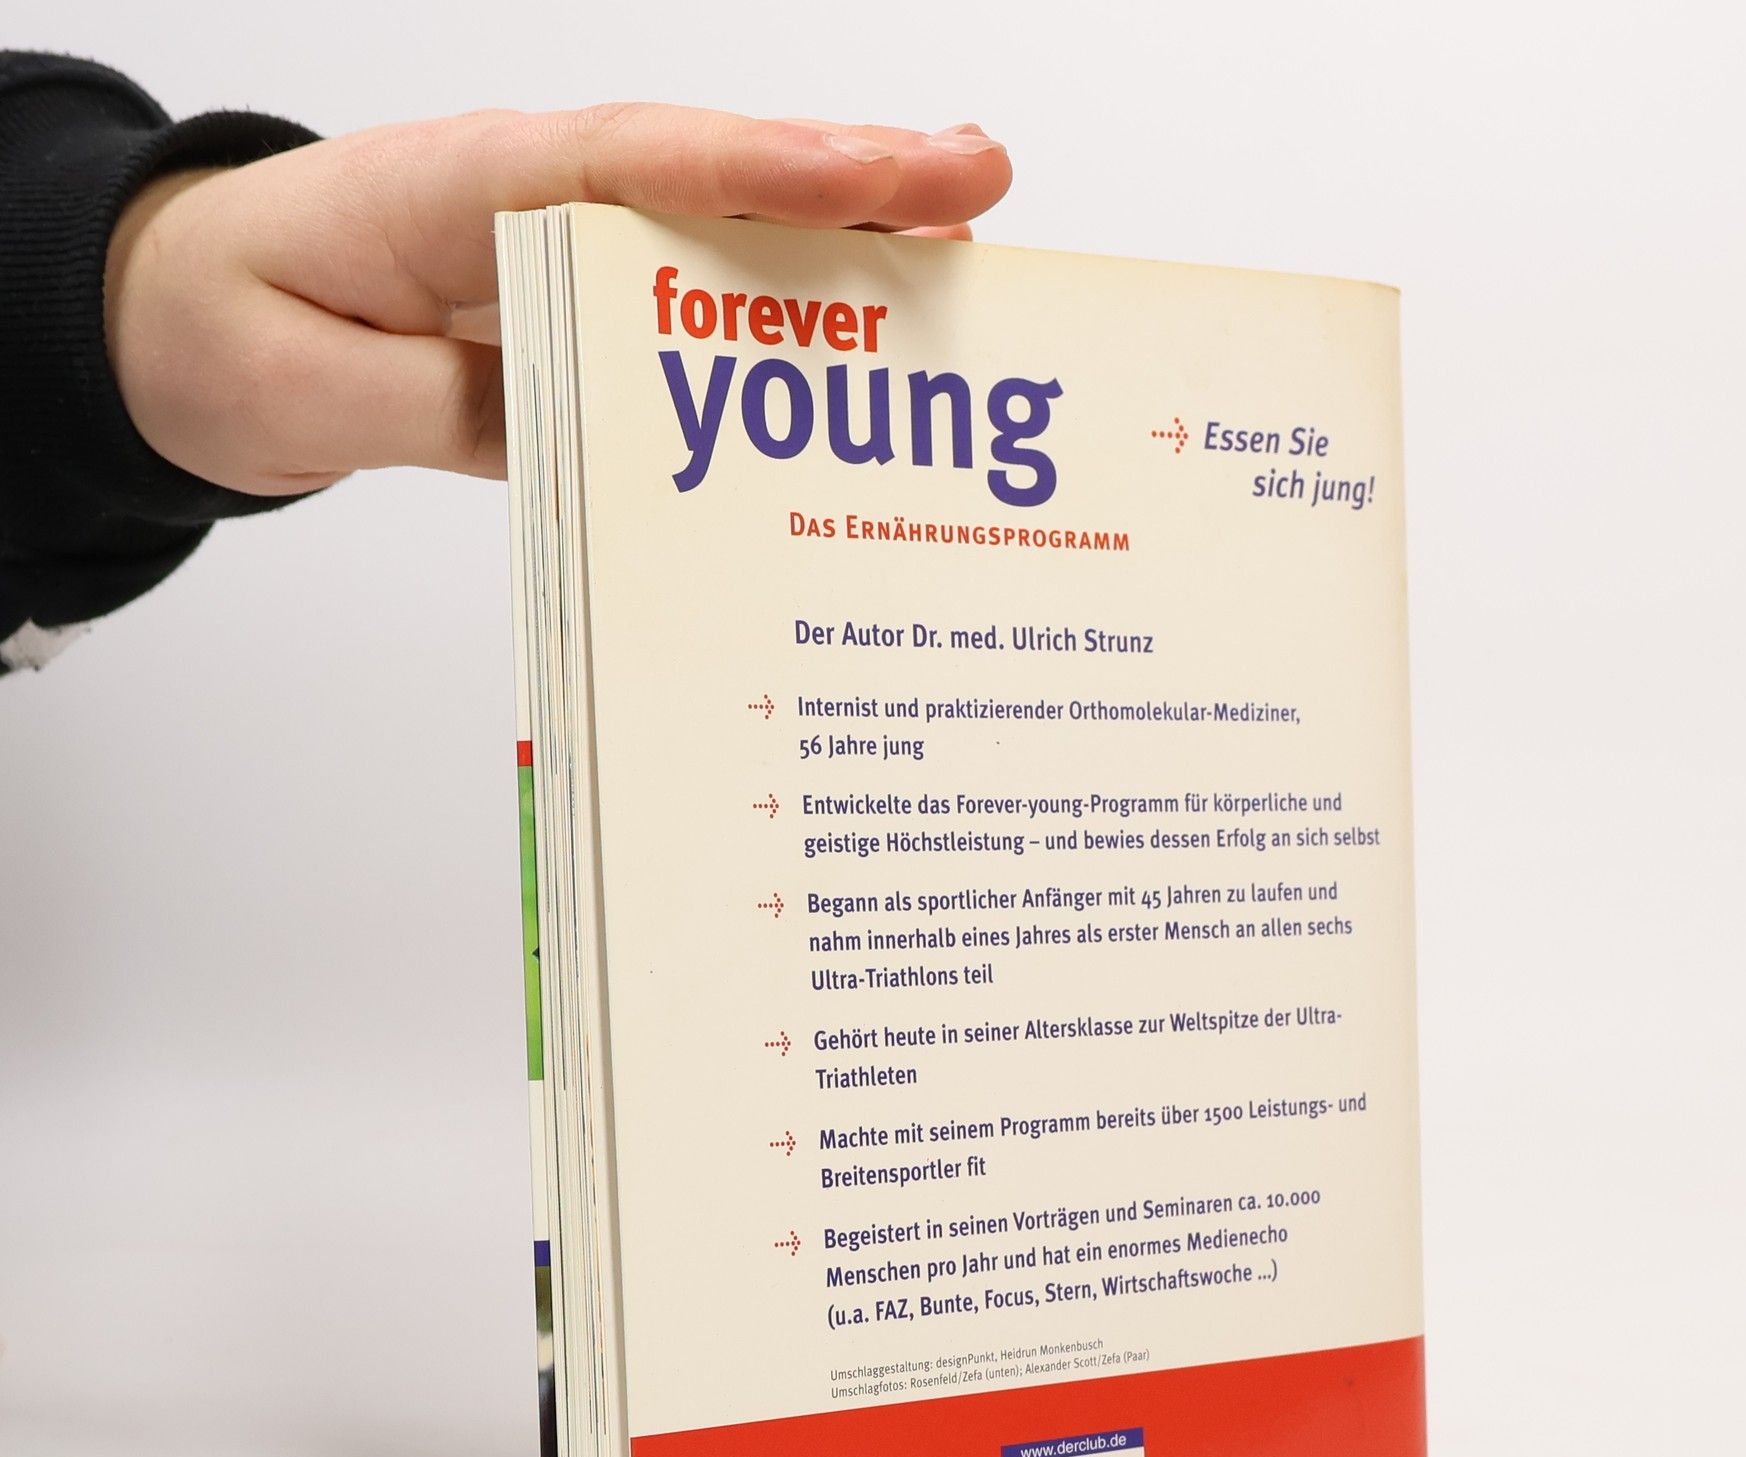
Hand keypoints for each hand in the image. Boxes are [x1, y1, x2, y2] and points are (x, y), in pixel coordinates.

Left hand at [103, 106, 1010, 493]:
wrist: (186, 325)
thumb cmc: (229, 327)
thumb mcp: (302, 389)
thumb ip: (439, 405)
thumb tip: (573, 425)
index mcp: (461, 187)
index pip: (630, 162)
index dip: (759, 169)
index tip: (872, 172)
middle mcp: (538, 202)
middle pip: (715, 177)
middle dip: (853, 176)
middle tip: (980, 181)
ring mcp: (571, 256)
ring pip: (728, 233)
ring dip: (850, 237)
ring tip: (970, 247)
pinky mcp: (585, 316)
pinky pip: (702, 312)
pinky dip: (794, 317)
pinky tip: (875, 335)